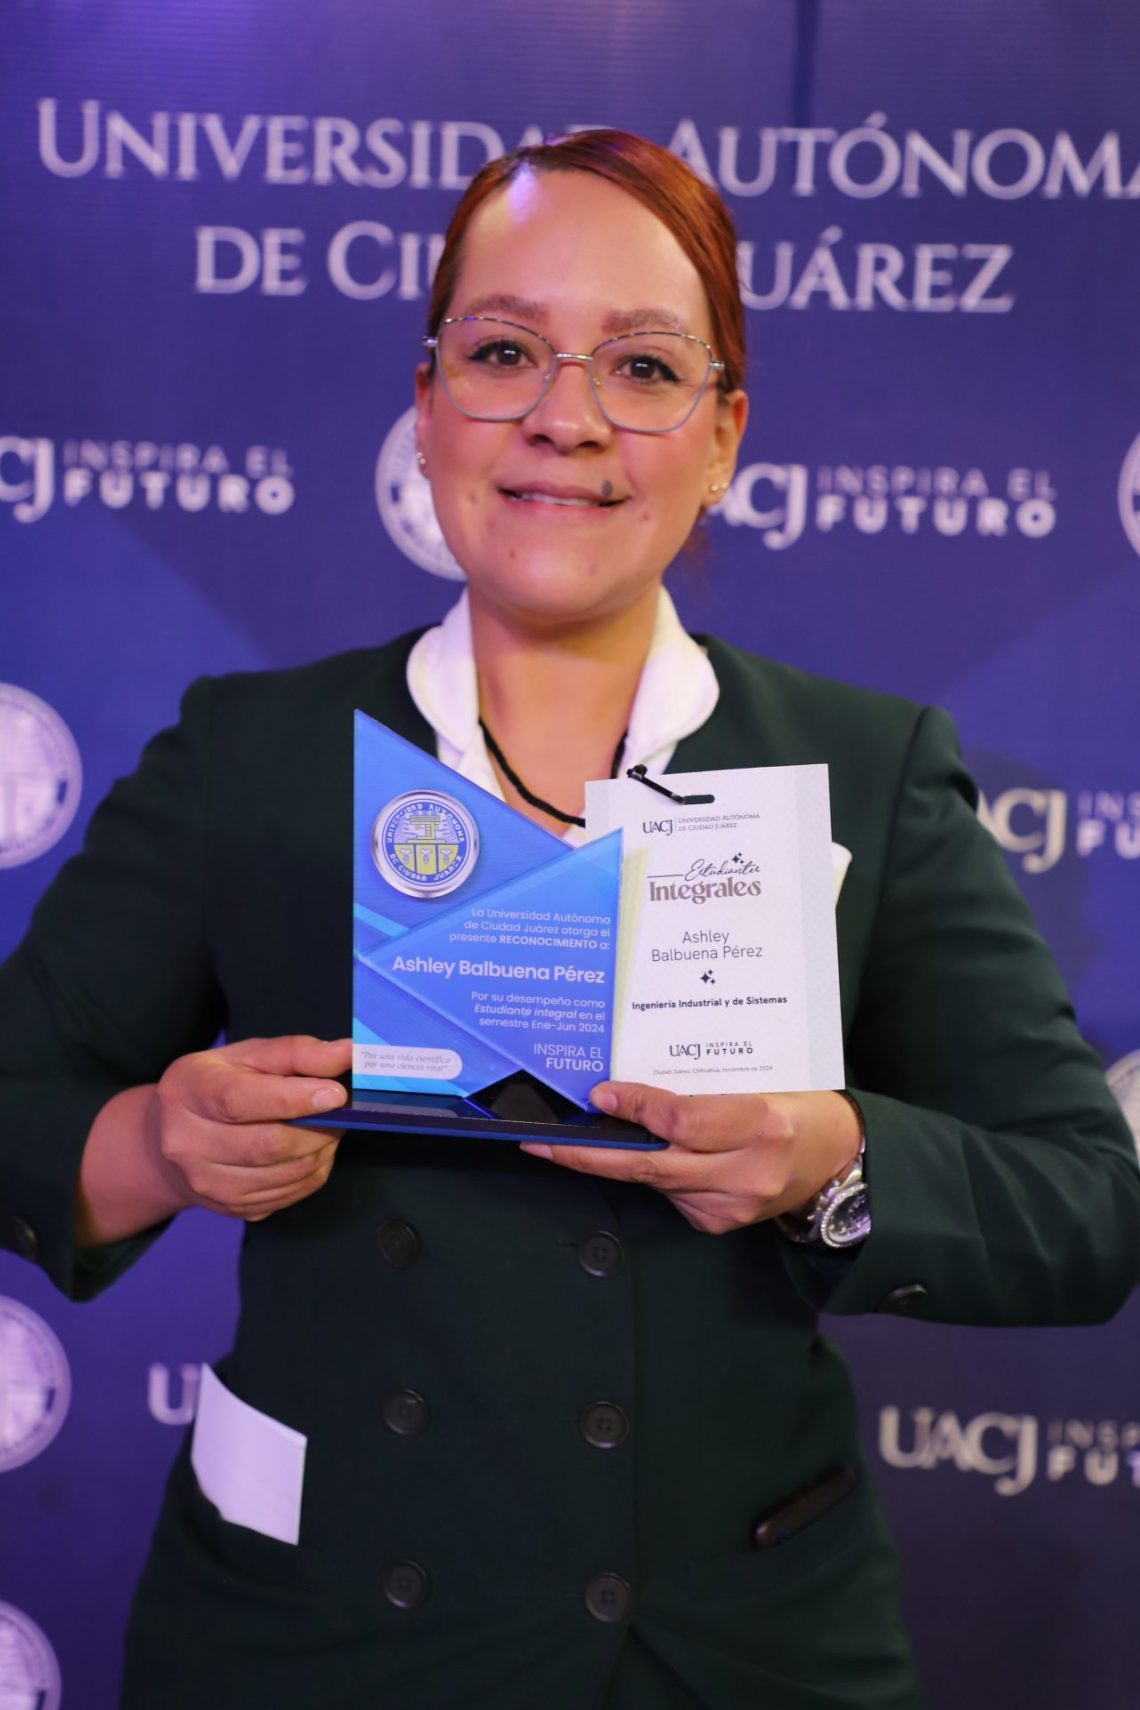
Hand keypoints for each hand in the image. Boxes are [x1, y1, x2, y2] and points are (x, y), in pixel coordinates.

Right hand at [150, 1035, 351, 1222]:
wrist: (175, 1137)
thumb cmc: (219, 1085)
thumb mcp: (249, 1056)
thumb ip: (298, 1053)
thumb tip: (348, 1053)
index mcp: (187, 1091)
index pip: (240, 1101)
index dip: (294, 1098)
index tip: (336, 1094)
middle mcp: (186, 1143)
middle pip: (267, 1145)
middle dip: (319, 1127)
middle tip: (341, 1110)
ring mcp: (206, 1183)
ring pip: (285, 1174)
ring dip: (321, 1150)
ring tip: (328, 1127)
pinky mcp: (231, 1207)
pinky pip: (290, 1194)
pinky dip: (313, 1171)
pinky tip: (312, 1150)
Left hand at [520, 1083, 860, 1235]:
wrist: (841, 1161)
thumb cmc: (800, 1110)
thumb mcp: (759, 1082)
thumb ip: (699, 1089)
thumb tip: (630, 1091)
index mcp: (761, 1123)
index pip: (682, 1121)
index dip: (636, 1109)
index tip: (600, 1096)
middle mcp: (746, 1172)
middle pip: (653, 1164)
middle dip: (589, 1155)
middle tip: (541, 1144)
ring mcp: (732, 1205)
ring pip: (654, 1182)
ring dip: (612, 1164)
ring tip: (569, 1144)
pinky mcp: (720, 1223)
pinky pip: (669, 1196)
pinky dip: (650, 1175)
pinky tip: (644, 1158)